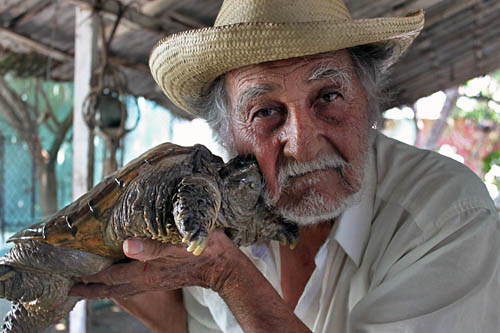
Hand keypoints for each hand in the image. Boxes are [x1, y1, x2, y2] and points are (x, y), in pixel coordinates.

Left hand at [70, 230, 236, 299]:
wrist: (222, 265)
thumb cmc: (202, 251)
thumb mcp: (177, 245)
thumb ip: (151, 247)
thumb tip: (126, 245)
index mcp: (147, 272)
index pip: (111, 276)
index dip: (91, 275)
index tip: (71, 275)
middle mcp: (147, 280)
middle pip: (112, 288)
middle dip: (91, 288)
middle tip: (71, 287)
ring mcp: (155, 282)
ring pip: (122, 289)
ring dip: (103, 289)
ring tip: (88, 287)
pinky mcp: (162, 280)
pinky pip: (133, 287)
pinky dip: (119, 285)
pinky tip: (120, 280)